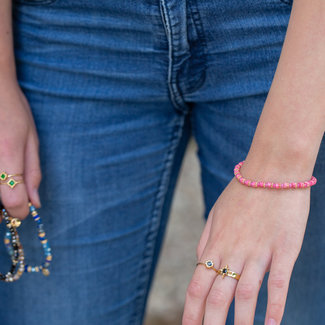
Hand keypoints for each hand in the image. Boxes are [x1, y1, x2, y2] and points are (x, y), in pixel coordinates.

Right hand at [0, 80, 41, 218]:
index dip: (20, 211)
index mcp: (7, 156)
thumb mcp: (30, 140)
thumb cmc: (11, 110)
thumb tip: (34, 203)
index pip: (13, 202)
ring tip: (4, 181)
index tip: (24, 209)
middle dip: (1, 209)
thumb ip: (32, 174)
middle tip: (9, 198)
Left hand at [182, 171, 309, 324]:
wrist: (271, 170)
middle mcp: (233, 251)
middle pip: (217, 297)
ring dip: (241, 324)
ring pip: (245, 296)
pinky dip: (275, 308)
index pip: (197, 284)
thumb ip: (206, 238)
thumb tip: (199, 261)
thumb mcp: (215, 212)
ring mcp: (258, 251)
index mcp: (215, 242)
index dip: (191, 310)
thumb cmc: (242, 191)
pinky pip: (278, 284)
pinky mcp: (284, 250)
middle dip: (210, 324)